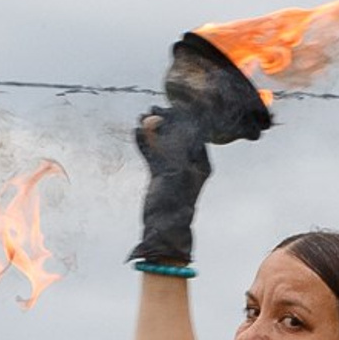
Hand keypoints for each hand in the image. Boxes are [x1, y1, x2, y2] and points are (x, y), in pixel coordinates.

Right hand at [131, 104, 213, 268]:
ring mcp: (174, 171)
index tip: (170, 108)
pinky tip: (136, 131)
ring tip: (142, 117)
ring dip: (153, 131)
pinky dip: (144, 144)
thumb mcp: (173, 172)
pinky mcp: (159, 178)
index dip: (183, 121)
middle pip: (178, 138)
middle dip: (165, 123)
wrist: (164, 231)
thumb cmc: (173, 205)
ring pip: (163, 145)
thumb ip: (166, 149)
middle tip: (152, 110)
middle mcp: (189, 167)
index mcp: (202, 165)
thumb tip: (157, 125)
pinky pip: (152, 156)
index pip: (195, 137)